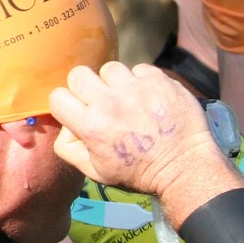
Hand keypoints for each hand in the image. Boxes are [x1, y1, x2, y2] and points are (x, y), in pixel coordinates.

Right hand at [48, 62, 240, 219]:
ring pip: (111, 68)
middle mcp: (111, 103)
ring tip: (129, 99)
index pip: (57, 96)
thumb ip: (69, 148)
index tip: (81, 111)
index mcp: (91, 126)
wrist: (185, 168)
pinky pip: (140, 69)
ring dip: (116, 82)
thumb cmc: (139, 173)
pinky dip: (143, 81)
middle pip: (79, 74)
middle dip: (87, 87)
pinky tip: (150, 97)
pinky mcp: (160, 82)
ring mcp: (137, 89)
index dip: (67, 104)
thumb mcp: (95, 172)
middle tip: (103, 101)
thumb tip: (66, 125)